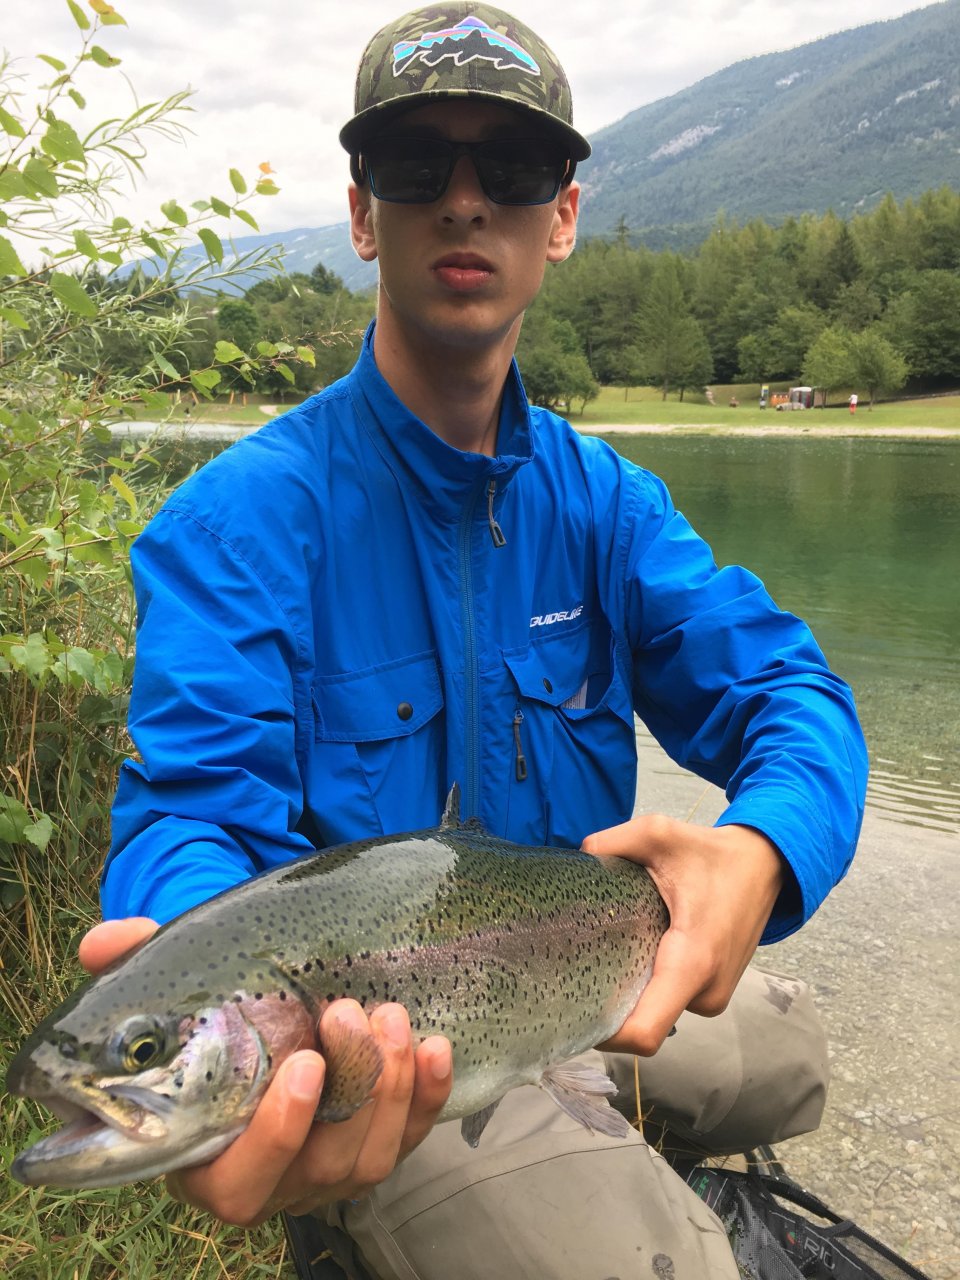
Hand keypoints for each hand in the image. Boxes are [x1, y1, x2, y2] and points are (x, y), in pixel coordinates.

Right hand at [79, 919, 452, 1225]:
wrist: (268, 1013)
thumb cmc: (216, 1013)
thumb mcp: (180, 986)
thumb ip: (138, 964)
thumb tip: (103, 941)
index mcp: (211, 1158)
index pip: (240, 1181)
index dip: (278, 1133)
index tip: (303, 1065)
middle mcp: (277, 1178)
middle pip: (323, 1168)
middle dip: (351, 1092)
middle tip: (351, 1014)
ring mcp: (333, 1169)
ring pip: (373, 1157)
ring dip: (391, 1086)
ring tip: (391, 1016)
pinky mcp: (381, 1145)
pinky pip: (414, 1137)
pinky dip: (430, 1096)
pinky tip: (436, 1046)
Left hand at [581, 816, 784, 1056]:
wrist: (764, 864)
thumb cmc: (713, 853)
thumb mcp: (659, 833)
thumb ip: (613, 842)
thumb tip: (579, 857)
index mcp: (693, 961)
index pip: (645, 1032)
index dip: (605, 1035)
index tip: (573, 1014)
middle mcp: (706, 992)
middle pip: (640, 1023)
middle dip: (608, 1004)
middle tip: (576, 968)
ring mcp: (712, 998)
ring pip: (653, 1011)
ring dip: (629, 990)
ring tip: (610, 951)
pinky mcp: (712, 994)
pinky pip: (668, 1001)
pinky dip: (647, 985)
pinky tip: (634, 953)